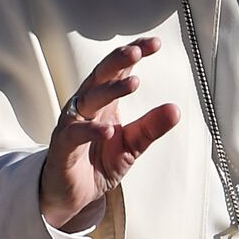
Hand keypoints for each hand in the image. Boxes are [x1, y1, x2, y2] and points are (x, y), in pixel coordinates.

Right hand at [40, 37, 180, 230]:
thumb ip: (150, 128)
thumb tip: (175, 109)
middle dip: (118, 61)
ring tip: (134, 82)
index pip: (118, 70)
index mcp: (103, 102)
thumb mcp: (131, 145)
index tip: (155, 43)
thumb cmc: (96, 162)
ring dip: (110, 90)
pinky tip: (109, 129)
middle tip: (137, 51)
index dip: (133, 53)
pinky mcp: (63, 147)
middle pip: (100, 76)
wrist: (70, 195)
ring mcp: (72, 125)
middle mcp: (86, 107)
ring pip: (89, 99)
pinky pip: (75, 134)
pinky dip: (91, 130)